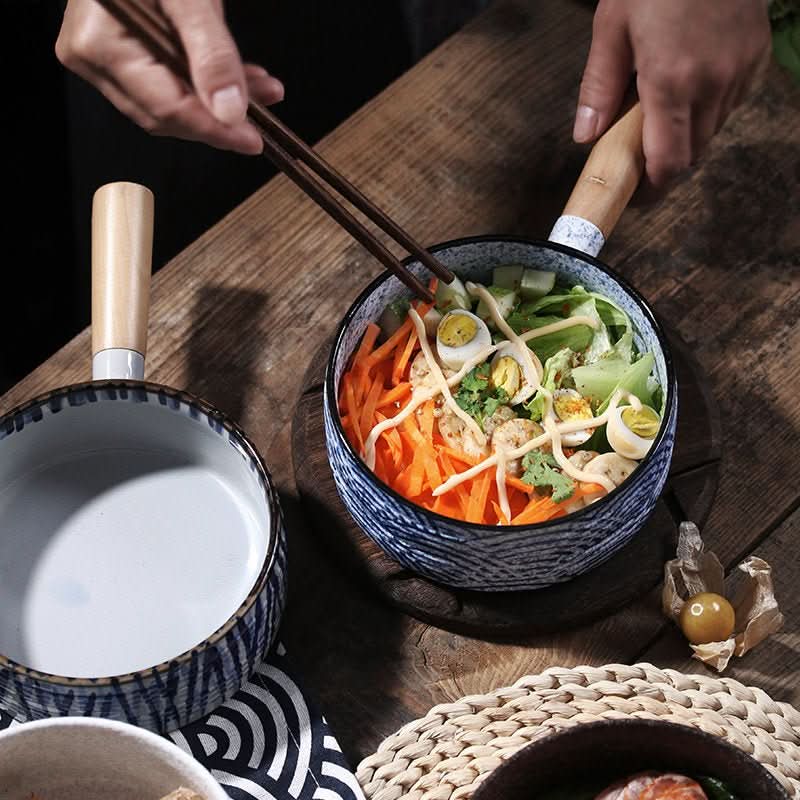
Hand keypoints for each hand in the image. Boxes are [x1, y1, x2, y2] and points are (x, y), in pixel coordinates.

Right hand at [56, 0, 284, 154]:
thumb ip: (211, 53)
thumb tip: (229, 112)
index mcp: (101, 44)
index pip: (167, 108)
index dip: (215, 130)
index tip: (253, 140)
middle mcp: (94, 59)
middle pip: (167, 114)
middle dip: (220, 119)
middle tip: (263, 115)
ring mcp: (102, 59)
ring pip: (170, 104)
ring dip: (218, 104)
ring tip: (260, 92)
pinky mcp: (117, 54)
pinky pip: (165, 83)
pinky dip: (204, 84)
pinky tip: (239, 81)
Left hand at [574, 0, 770, 189]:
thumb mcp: (611, 28)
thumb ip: (599, 89)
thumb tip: (585, 137)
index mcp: (671, 82)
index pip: (668, 163)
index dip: (651, 190)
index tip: (634, 196)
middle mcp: (712, 84)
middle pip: (691, 155)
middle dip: (664, 164)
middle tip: (638, 157)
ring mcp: (740, 70)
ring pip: (712, 132)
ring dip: (686, 138)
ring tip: (658, 116)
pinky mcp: (755, 56)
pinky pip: (731, 104)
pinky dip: (707, 110)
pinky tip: (687, 89)